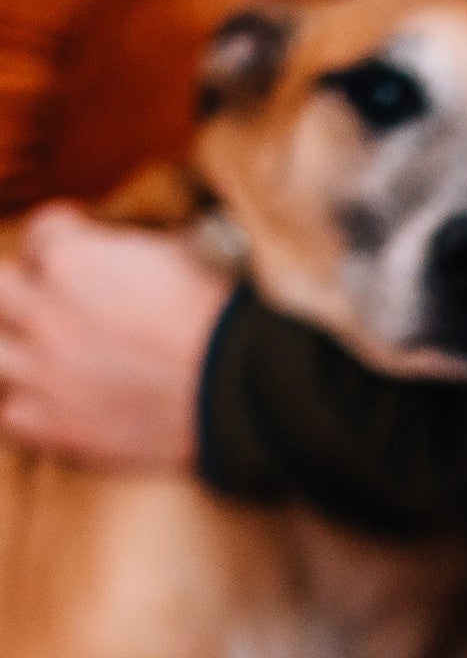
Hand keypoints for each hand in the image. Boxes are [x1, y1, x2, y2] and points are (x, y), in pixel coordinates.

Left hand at [0, 205, 231, 469]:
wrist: (252, 392)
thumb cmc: (229, 318)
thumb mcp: (185, 252)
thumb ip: (138, 245)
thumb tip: (136, 246)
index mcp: (73, 261)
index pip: (43, 230)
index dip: (68, 234)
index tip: (85, 242)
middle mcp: (45, 314)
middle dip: (26, 287)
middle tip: (58, 298)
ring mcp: (45, 373)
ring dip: (17, 348)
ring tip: (51, 351)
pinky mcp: (60, 427)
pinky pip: (10, 414)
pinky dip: (27, 405)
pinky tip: (55, 400)